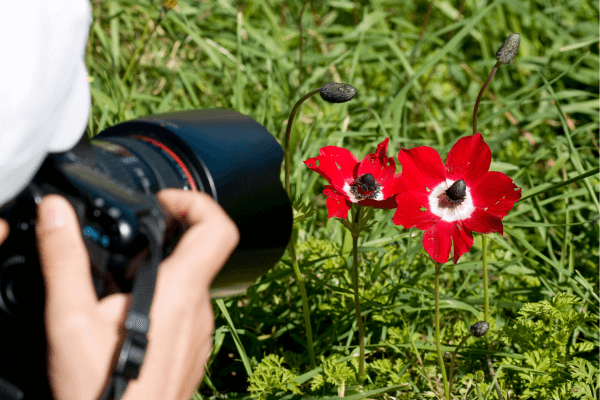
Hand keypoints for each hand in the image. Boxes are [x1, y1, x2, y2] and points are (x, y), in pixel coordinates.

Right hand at [35, 189, 238, 399]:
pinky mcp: (194, 350)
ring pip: (190, 284)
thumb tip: (58, 214)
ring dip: (160, 277)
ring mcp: (200, 333)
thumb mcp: (72, 320)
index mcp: (179, 291)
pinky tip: (130, 323)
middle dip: (162, 243)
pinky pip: (186, 313)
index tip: (164, 203)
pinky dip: (163, 304)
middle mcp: (199, 310)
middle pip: (199, 253)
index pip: (218, 227)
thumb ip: (65, 260)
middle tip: (126, 253)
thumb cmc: (103, 391)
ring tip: (119, 292)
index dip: (196, 202)